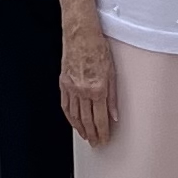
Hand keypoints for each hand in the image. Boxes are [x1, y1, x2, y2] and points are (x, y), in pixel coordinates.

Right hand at [59, 28, 116, 147]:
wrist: (80, 34)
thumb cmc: (97, 47)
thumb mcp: (112, 72)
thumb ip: (113, 96)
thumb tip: (114, 115)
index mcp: (97, 88)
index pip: (100, 118)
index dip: (102, 132)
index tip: (104, 139)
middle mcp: (83, 90)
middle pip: (87, 120)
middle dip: (92, 134)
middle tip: (95, 143)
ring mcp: (71, 87)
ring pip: (75, 115)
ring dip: (80, 128)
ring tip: (86, 136)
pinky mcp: (63, 83)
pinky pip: (65, 105)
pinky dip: (69, 116)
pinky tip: (73, 121)